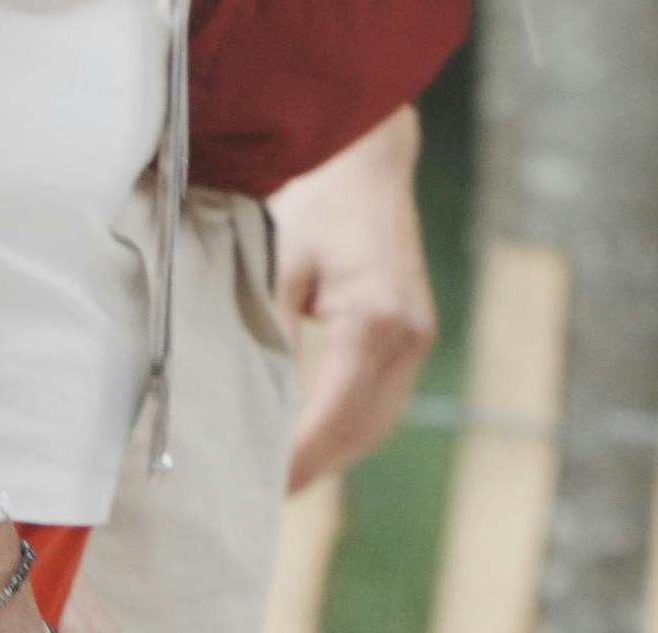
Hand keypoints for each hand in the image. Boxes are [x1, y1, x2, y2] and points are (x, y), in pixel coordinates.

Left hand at [268, 108, 434, 489]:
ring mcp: (419, 332)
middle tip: (258, 496)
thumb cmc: (315, 202)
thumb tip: (237, 404)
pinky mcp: (416, 329)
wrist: (367, 161)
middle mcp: (409, 333)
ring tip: (280, 476)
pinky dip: (350, 425)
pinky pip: (385, 397)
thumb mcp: (276, 265)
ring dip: (334, 451)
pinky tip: (311, 435)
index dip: (297, 459)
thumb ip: (265, 335)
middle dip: (314, 466)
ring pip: (379, 419)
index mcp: (376, 319)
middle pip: (364, 429)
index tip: (257, 489)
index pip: (334, 414)